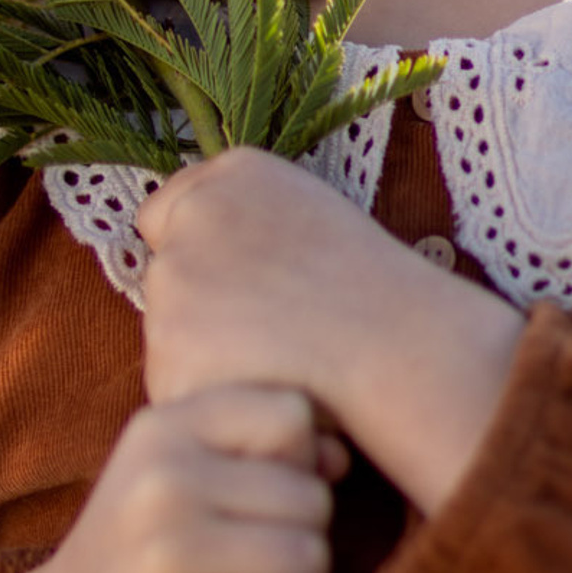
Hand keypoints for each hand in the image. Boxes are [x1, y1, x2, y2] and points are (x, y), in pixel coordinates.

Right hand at [30, 383, 345, 572]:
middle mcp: (162, 482)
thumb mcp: (176, 471)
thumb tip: (339, 457)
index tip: (265, 494)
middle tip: (259, 559)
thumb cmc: (142, 550)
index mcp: (161, 429)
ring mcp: (170, 555)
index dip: (298, 460)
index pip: (290, 414)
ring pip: (310, 554)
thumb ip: (256, 450)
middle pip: (309, 494)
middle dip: (304, 531)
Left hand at [137, 148, 526, 513]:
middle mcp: (193, 218)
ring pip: (170, 333)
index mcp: (233, 175)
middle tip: (272, 335)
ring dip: (203, 354)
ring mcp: (174, 283)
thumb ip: (248, 221)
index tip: (238, 286)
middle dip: (202, 308)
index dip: (199, 255)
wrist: (404, 352)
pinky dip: (209, 398)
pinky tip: (262, 395)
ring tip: (277, 366)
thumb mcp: (316, 217)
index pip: (167, 211)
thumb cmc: (382, 296)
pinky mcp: (168, 352)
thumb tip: (207, 255)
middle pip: (166, 276)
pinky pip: (175, 385)